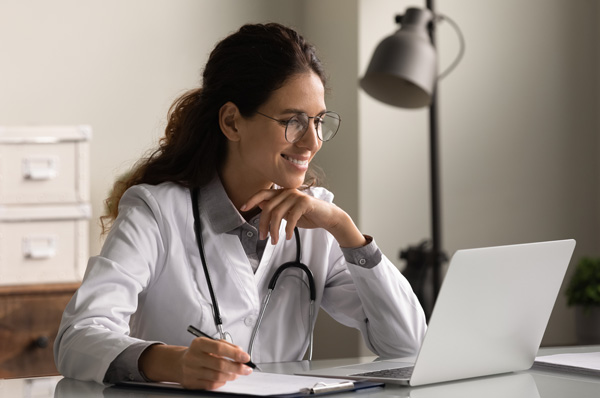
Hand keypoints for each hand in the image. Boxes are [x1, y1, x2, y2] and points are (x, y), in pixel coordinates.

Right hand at [139, 339, 251, 389]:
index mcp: (199, 344)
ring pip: (217, 376)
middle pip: (220, 364)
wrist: (179, 363)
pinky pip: (211, 385)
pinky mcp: (191, 383)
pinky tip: (224, 378)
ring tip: (236, 373)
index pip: (219, 348)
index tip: (246, 357)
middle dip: (237, 368)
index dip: (234, 353)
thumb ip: (226, 346)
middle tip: (246, 369)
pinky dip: (221, 382)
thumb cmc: (199, 352)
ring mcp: (191, 371)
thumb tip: (240, 353)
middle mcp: (193, 357)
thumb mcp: (210, 343)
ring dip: (231, 376)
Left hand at [241, 188, 365, 247]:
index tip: (242, 208)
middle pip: (268, 207)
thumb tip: (261, 205)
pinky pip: (291, 217)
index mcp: (282, 192)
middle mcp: (288, 191)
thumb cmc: (308, 215)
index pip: (263, 193)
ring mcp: (296, 195)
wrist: (328, 217)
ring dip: (274, 230)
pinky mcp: (305, 202)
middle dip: (263, 224)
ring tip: (275, 241)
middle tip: (263, 237)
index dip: (252, 199)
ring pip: (277, 213)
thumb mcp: (288, 213)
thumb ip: (276, 209)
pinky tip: (289, 236)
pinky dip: (288, 229)